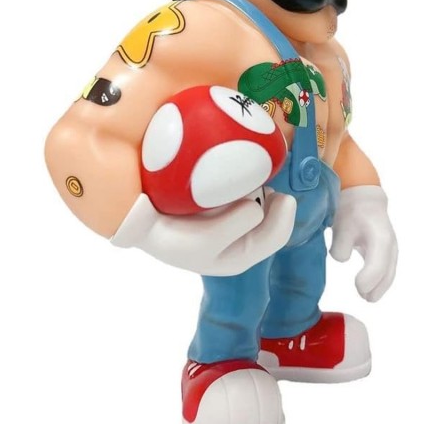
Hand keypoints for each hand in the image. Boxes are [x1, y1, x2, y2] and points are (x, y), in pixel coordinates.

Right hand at [111, 190, 296, 276]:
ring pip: (259, 197)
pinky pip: (241, 187)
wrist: (139, 223)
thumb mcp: (206, 241)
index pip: (277, 236)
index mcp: (241, 256)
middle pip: (271, 214)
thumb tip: (256, 204)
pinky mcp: (219, 200)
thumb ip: (237, 224)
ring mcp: (230, 217)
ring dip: (256, 185)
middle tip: (259, 178)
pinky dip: (242, 178)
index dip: (285, 216)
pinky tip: (234, 167)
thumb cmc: (173, 237)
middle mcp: (240, 238)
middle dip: (270, 198)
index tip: (281, 195)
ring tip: (244, 172)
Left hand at [329, 185, 397, 301]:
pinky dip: (381, 281)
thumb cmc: (352, 212)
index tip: (357, 287)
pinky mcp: (389, 252)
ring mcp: (392, 249)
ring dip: (380, 287)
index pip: (378, 266)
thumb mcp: (341, 227)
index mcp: (380, 238)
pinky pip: (388, 270)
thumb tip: (342, 260)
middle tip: (363, 297)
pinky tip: (370, 289)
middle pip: (387, 273)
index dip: (368, 280)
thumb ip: (341, 246)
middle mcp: (390, 245)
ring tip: (367, 297)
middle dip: (376, 288)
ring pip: (390, 273)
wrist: (364, 200)